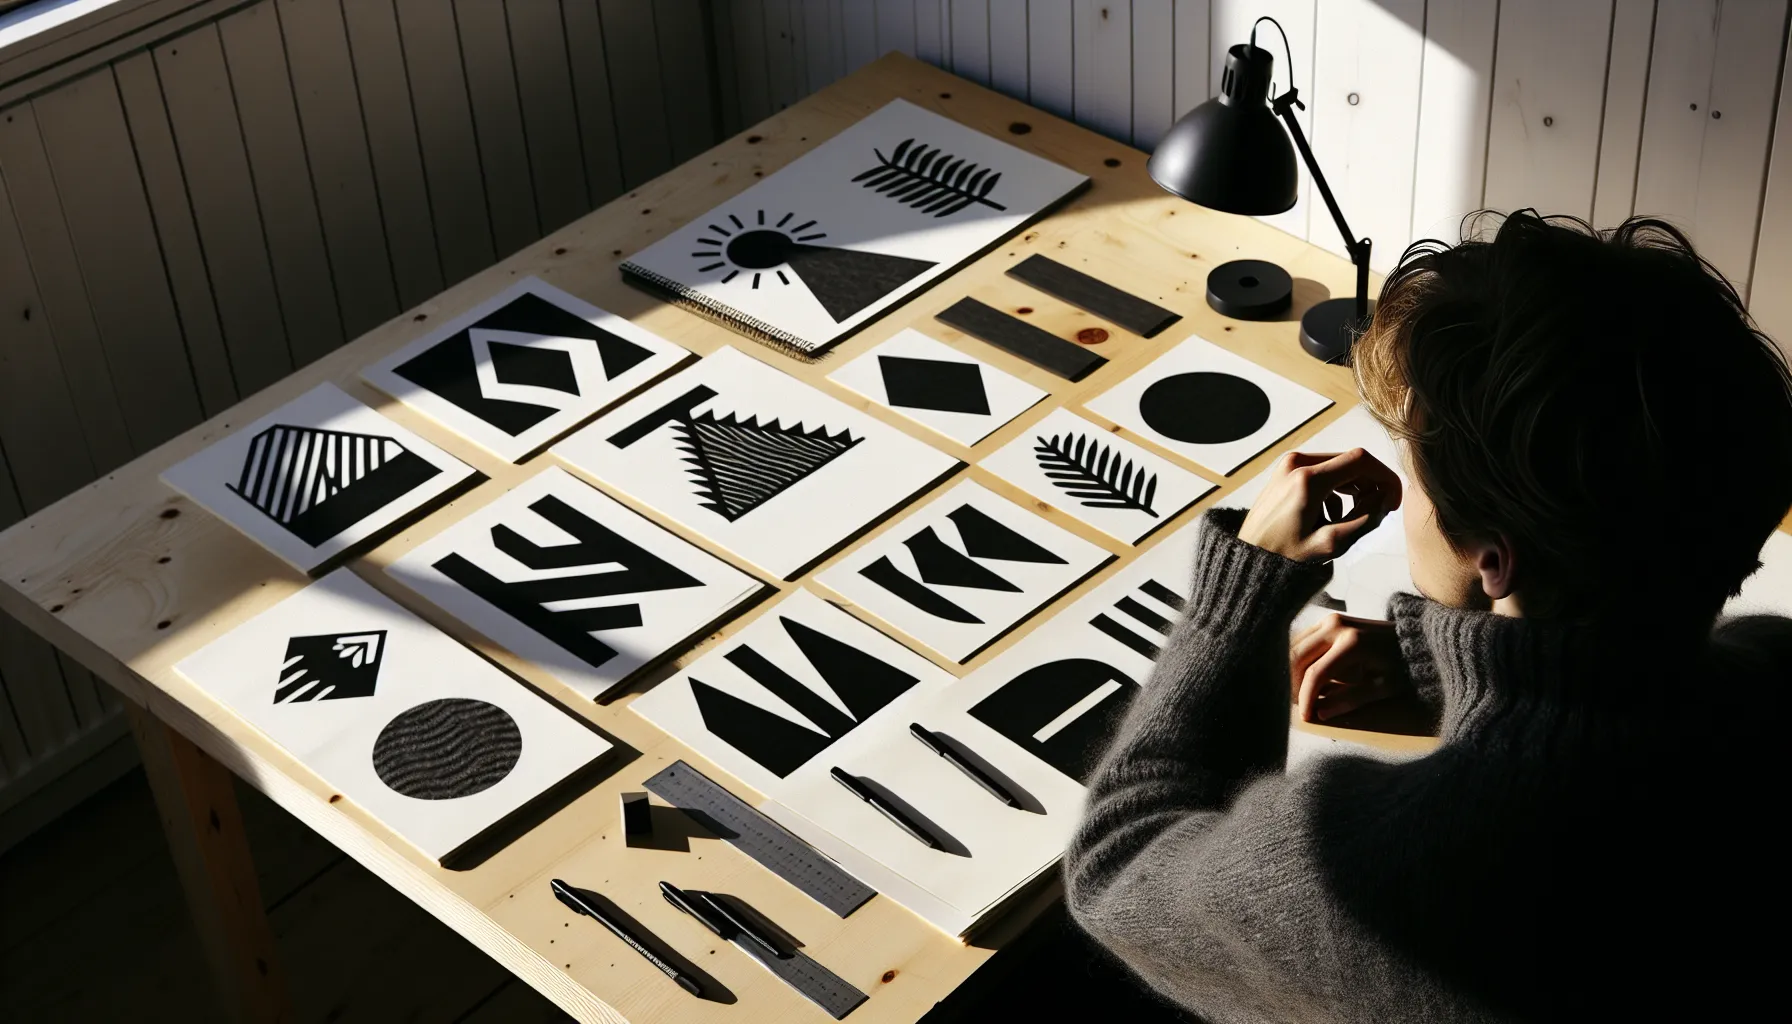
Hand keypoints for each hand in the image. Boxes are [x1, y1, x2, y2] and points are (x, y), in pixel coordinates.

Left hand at [1237, 448, 1401, 562]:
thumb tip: (1386, 499)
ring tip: (1349, 520)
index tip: (1392, 502)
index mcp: (1308, 480)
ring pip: (1338, 466)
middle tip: (1376, 514)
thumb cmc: (1286, 556)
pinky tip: (1328, 517)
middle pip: (1351, 462)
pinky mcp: (1285, 470)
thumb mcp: (1331, 544)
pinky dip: (1335, 490)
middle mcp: (1297, 464)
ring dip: (1353, 490)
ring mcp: (1289, 465)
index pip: (1362, 460)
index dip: (1385, 478)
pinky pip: (1323, 472)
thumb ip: (1366, 519)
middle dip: (1370, 486)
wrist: (1250, 557)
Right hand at [1290, 613, 1406, 721]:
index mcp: (1352, 644)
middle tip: (1297, 705)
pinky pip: (1302, 640)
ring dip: (1292, 671)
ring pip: (1294, 647)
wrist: (1413, 635)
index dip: (1306, 697)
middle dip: (1292, 683)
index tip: (1305, 716)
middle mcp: (1336, 626)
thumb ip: (1351, 700)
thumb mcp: (1383, 686)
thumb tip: (1321, 714)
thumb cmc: (1401, 664)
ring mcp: (1330, 620)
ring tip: (1300, 692)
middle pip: (1297, 657)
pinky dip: (1299, 660)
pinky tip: (1306, 677)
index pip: (1316, 673)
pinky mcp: (1327, 620)